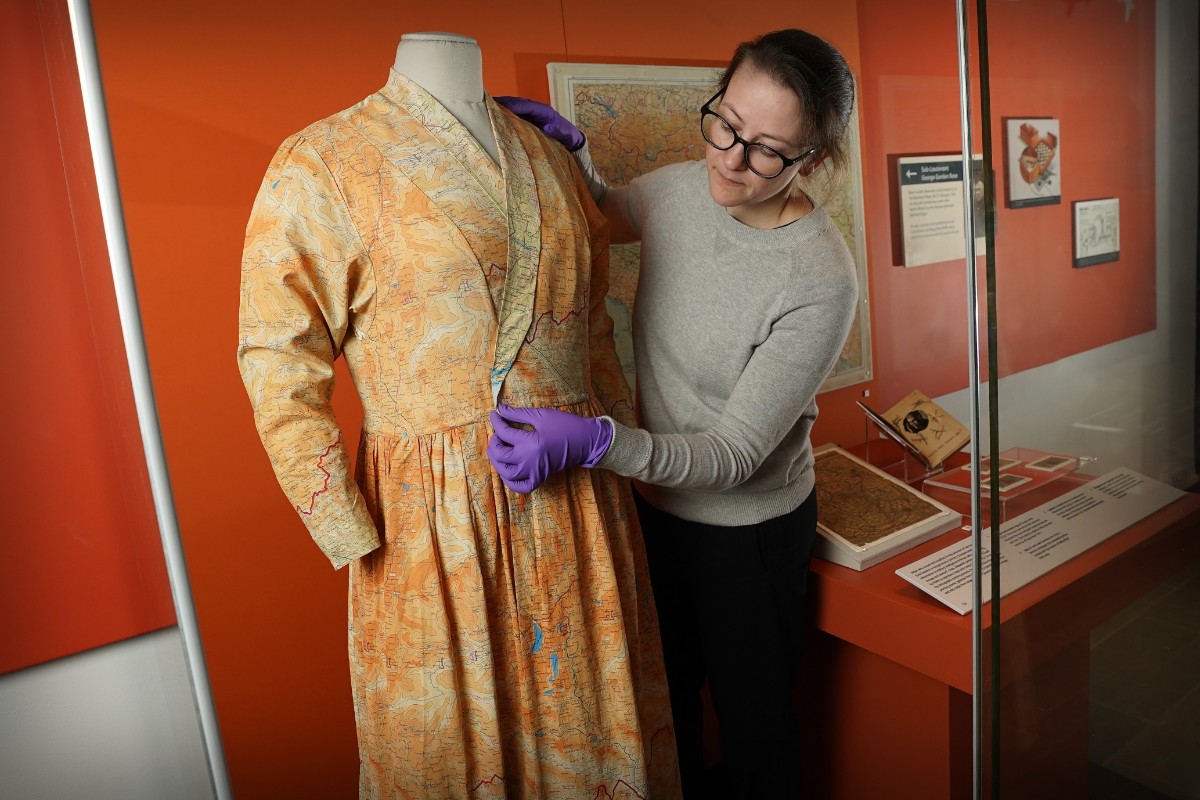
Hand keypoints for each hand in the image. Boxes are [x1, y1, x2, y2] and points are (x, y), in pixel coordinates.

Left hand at [487, 405, 612, 492]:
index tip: (495, 415)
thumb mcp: (541, 416)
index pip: (504, 433)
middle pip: (501, 455)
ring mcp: (534, 472)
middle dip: (494, 443)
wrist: (585, 441)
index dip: (496, 421)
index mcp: (530, 443)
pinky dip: (510, 481)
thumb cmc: (565, 425)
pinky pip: (520, 487)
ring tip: (499, 450)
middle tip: (497, 433)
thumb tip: (501, 409)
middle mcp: (530, 460)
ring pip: (506, 473)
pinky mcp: (540, 478)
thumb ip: (518, 414)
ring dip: (497, 462)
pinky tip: (508, 469)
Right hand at [494, 96, 585, 151]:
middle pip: (518, 103)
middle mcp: (537, 109)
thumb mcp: (564, 133)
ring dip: (502, 107)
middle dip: (504, 103)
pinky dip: (504, 113)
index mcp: (545, 111)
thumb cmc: (567, 136)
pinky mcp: (528, 118)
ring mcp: (532, 113)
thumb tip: (547, 125)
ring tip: (486, 108)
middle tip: (487, 104)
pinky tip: (494, 116)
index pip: (527, 106)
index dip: (515, 105)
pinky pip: (515, 113)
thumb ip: (556, 129)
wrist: (571, 138)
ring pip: (515, 107)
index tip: (502, 106)